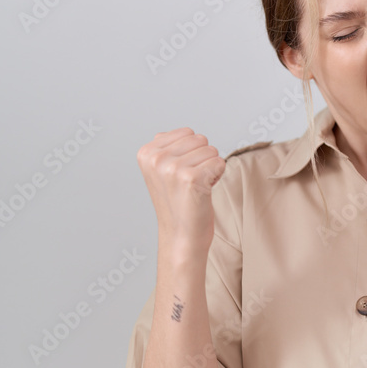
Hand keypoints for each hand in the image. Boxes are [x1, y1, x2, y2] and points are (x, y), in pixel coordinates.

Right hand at [136, 128, 225, 246]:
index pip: (187, 132)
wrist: (182, 234)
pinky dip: (217, 176)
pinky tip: (204, 191)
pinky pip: (219, 162)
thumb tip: (171, 133)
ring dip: (210, 168)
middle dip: (203, 158)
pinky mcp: (191, 178)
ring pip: (212, 150)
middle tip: (191, 181)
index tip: (181, 173)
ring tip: (196, 187)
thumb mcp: (161, 171)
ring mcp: (173, 168)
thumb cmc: (178, 202)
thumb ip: (166, 148)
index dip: (192, 152)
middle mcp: (157, 159)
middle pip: (200, 139)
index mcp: (147, 152)